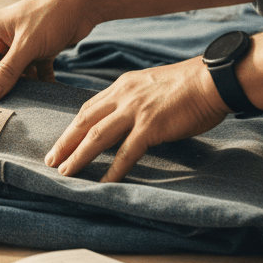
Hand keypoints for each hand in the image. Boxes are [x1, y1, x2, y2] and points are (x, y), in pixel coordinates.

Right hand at [0, 0, 98, 101]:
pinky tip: (50, 93)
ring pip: (20, 73)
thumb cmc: (51, 17)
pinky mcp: (40, 49)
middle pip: (1, 70)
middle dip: (12, 86)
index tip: (2, 103)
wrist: (84, 4)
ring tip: (37, 100)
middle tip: (22, 103)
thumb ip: (7, 71)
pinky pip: (36, 71)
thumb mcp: (27, 46)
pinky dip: (42, 82)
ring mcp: (23, 43)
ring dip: (29, 86)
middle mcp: (5, 36)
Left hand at [44, 57, 229, 182]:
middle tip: (51, 160)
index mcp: (122, 86)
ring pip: (97, 136)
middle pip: (84, 121)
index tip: (61, 141)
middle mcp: (122, 96)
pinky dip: (114, 169)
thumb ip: (134, 99)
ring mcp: (135, 111)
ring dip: (79, 156)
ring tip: (66, 172)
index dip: (72, 127)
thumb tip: (125, 117)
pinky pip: (127, 152)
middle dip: (65, 142)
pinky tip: (104, 182)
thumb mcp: (150, 85)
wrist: (211, 80)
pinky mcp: (151, 126)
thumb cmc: (187, 85)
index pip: (89, 108)